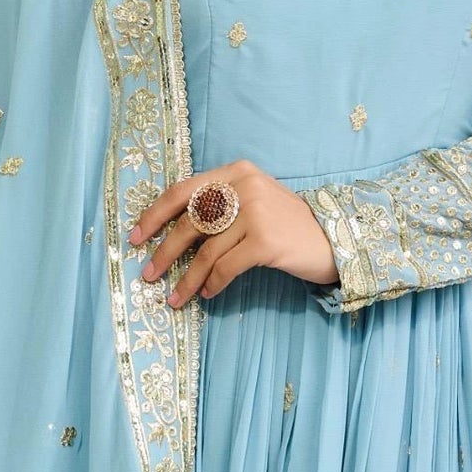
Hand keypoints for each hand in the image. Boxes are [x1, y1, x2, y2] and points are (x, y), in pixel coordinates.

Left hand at [128, 159, 338, 305]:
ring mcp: (256, 212)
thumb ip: (220, 206)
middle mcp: (244, 186)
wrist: (335, 239)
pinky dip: (212, 284)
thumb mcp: (254, 201)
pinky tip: (207, 294)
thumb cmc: (288, 225)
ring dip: (186, 279)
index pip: (183, 190)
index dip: (155, 214)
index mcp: (236, 172)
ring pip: (205, 251)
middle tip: (148, 275)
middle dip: (164, 252)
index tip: (136, 236)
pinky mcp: (265, 241)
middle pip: (189, 222)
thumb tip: (170, 233)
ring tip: (175, 299)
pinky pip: (226, 267)